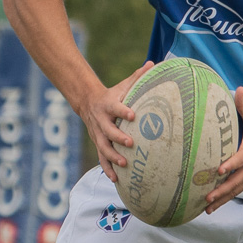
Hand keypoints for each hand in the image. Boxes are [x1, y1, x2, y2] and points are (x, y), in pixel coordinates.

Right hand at [81, 62, 154, 182]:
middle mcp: (101, 121)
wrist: (88, 103)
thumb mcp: (122, 85)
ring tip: (124, 163)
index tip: (132, 114)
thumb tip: (154, 63)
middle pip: (108, 131)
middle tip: (130, 143)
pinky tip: (116, 179)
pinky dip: (107, 168)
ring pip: (103, 147)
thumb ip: (137, 76)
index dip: (123, 111)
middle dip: (118, 137)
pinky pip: (101, 158)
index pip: (116, 108)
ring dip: (112, 156)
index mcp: (108, 105)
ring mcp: (98, 134)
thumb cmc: (113, 94)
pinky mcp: (98, 144)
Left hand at [205, 89, 242, 213]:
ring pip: (234, 191)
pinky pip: (235, 192)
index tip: (219, 170)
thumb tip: (238, 89)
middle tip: (207, 197)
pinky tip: (212, 207)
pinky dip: (224, 201)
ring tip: (206, 208)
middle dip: (221, 191)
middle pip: (234, 182)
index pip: (239, 160)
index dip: (230, 165)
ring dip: (221, 200)